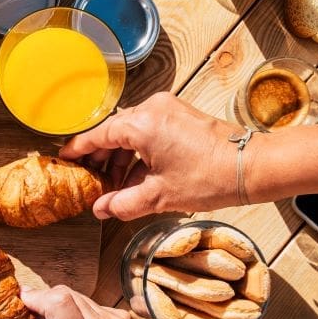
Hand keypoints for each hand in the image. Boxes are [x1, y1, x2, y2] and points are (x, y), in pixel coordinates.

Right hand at [60, 92, 243, 218]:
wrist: (252, 166)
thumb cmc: (209, 177)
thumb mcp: (159, 196)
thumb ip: (123, 202)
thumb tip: (101, 210)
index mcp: (142, 124)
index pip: (98, 135)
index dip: (79, 150)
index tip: (65, 160)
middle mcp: (152, 109)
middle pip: (113, 130)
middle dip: (101, 157)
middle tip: (92, 180)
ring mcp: (168, 109)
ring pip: (131, 130)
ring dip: (121, 155)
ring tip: (117, 184)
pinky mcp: (180, 114)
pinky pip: (149, 129)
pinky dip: (139, 150)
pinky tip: (138, 175)